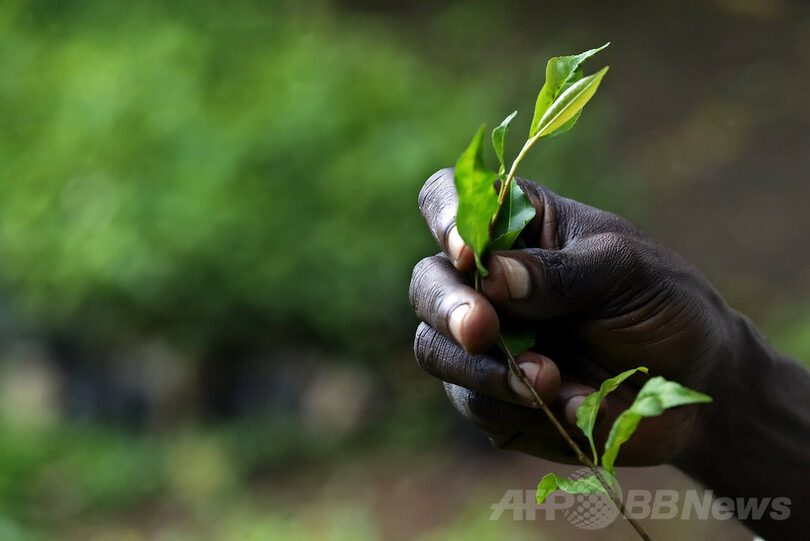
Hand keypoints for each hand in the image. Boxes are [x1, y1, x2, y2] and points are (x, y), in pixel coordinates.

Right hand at [409, 168, 731, 465]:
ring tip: (549, 381)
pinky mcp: (491, 396)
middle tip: (482, 330)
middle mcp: (486, 281)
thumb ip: (560, 273)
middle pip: (427, 282)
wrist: (692, 386)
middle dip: (449, 309)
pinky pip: (473, 402)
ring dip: (482, 369)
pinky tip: (568, 404)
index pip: (450, 198)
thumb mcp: (624, 272)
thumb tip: (491, 274)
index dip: (445, 217)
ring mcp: (483, 342)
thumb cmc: (662, 303)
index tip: (468, 253)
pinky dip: (515, 408)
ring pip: (435, 349)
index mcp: (516, 226)